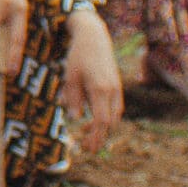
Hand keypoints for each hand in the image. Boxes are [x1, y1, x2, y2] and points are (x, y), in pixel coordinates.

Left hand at [60, 9, 122, 153]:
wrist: (94, 37)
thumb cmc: (78, 56)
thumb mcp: (70, 76)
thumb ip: (73, 98)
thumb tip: (76, 118)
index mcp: (99, 89)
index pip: (101, 121)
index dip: (95, 136)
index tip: (87, 147)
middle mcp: (112, 90)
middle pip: (110, 122)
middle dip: (100, 137)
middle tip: (88, 148)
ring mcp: (117, 88)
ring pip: (115, 116)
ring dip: (104, 128)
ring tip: (89, 136)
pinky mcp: (117, 86)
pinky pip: (116, 108)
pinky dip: (108, 118)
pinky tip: (96, 122)